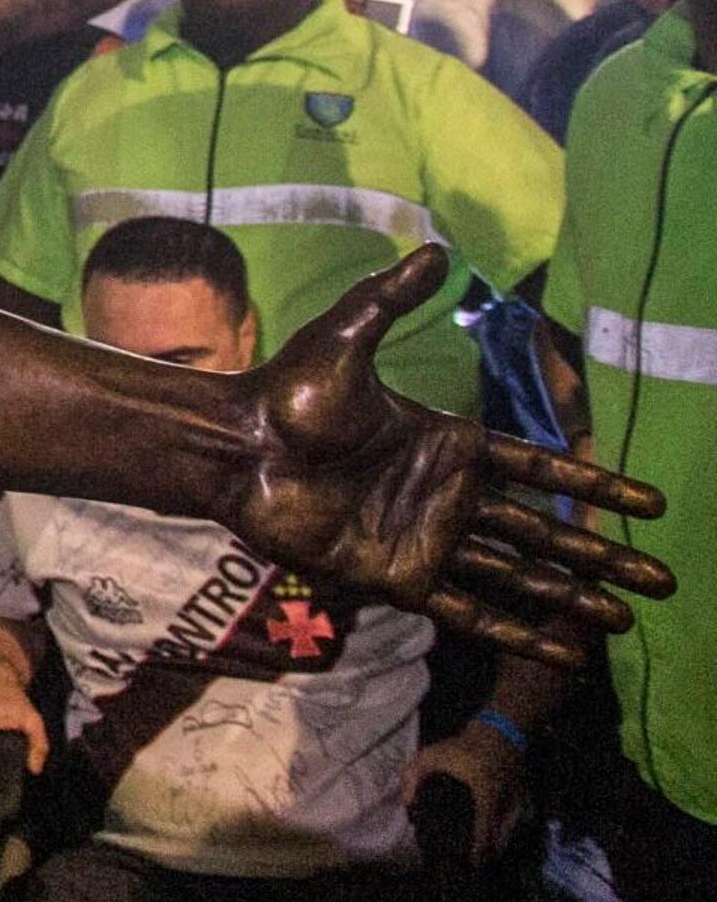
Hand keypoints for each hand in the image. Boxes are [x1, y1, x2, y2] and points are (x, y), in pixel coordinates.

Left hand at [222, 246, 672, 663]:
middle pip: (545, 531)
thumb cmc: (287, 392)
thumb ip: (393, 298)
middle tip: (665, 579)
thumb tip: (437, 249)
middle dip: (604, 555)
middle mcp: (447, 496)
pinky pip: (469, 610)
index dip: (596, 486)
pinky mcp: (396, 577)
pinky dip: (516, 633)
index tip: (651, 504)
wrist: (237, 446)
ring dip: (572, 598)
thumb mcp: (346, 336)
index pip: (542, 470)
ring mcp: (424, 539)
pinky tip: (558, 651)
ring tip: (625, 621)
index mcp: (449, 444)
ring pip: (519, 575)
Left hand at [402, 721, 523, 867]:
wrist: (500, 730)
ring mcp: (517, 800)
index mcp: (485, 794)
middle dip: (488, 853)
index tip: (472, 862)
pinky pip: (516, 823)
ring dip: (498, 845)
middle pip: (500, 837)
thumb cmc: (464, 745)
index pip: (484, 829)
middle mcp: (505, 802)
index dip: (479, 848)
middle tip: (476, 865)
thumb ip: (414, 776)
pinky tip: (498, 840)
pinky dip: (507, 833)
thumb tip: (407, 803)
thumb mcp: (432, 755)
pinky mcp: (523, 798)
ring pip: (510, 832)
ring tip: (485, 858)